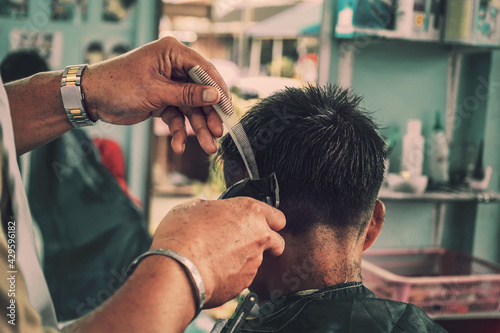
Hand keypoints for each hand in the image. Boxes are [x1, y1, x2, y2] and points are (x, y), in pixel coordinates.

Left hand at [83, 37, 225, 153]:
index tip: (229, 110)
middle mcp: (173, 67)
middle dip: (209, 115)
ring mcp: (169, 85)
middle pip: (200, 93)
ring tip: (208, 147)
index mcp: (172, 53)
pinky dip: (178, 131)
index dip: (218, 91)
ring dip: (198, 128)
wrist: (92, 99)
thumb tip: (214, 95)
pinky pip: (177, 117)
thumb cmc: (119, 85)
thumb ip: (187, 94)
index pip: (204, 71)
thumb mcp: (156, 91)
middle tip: (219, 133)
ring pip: (191, 108)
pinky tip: (178, 145)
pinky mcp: (163, 100)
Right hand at [151, 197, 285, 307]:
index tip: (260, 224)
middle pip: (277, 242)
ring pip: (257, 261)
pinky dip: (232, 276)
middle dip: (267, 244)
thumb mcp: (191, 208)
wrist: (178, 270)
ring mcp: (254, 262)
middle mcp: (259, 236)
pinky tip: (213, 272)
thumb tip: (206, 209)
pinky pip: (242, 278)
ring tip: (217, 259)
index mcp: (250, 211)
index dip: (269, 221)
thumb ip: (208, 207)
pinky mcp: (245, 284)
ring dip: (244, 260)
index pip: (277, 217)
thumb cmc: (183, 236)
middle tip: (245, 244)